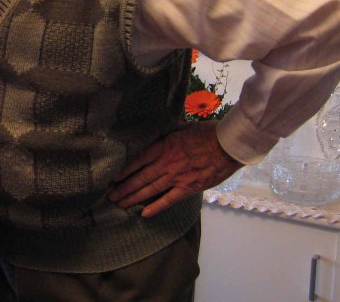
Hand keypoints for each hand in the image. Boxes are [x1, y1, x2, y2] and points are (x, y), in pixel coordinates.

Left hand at [108, 121, 241, 217]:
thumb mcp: (183, 127)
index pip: (138, 160)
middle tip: (111, 196)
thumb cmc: (208, 133)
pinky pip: (169, 199)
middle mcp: (166, 163)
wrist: (227, 145)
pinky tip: (144, 213)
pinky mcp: (188, 188)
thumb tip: (160, 128)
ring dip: (134, 197)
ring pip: (150, 189)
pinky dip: (156, 207)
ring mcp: (176, 177)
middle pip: (140, 177)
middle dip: (124, 188)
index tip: (114, 177)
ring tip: (121, 204)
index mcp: (164, 146)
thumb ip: (169, 131)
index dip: (125, 170)